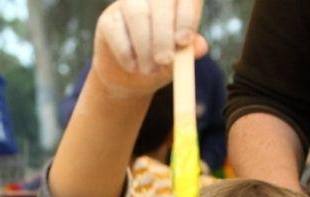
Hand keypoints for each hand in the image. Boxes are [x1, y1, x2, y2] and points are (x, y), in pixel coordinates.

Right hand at [91, 0, 206, 99]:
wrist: (130, 77)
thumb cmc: (161, 61)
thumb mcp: (180, 58)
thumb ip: (190, 50)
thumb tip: (201, 47)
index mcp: (178, 1)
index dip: (186, 16)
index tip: (183, 42)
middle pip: (161, 1)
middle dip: (163, 33)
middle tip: (165, 60)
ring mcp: (128, 4)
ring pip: (137, 14)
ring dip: (144, 46)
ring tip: (149, 69)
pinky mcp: (108, 19)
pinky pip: (117, 31)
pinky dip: (126, 53)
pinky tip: (133, 67)